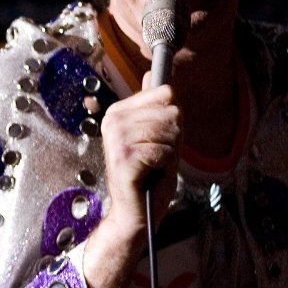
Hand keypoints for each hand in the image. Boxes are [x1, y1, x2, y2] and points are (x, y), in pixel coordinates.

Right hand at [81, 75, 181, 287]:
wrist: (134, 214)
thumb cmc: (148, 176)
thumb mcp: (157, 136)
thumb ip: (156, 107)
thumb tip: (152, 73)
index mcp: (118, 112)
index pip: (166, 93)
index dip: (173, 119)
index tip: (158, 139)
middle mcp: (113, 121)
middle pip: (172, 111)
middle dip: (174, 138)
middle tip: (156, 157)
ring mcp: (116, 139)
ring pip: (170, 131)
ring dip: (169, 153)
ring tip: (153, 166)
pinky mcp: (124, 157)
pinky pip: (163, 151)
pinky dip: (164, 165)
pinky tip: (150, 174)